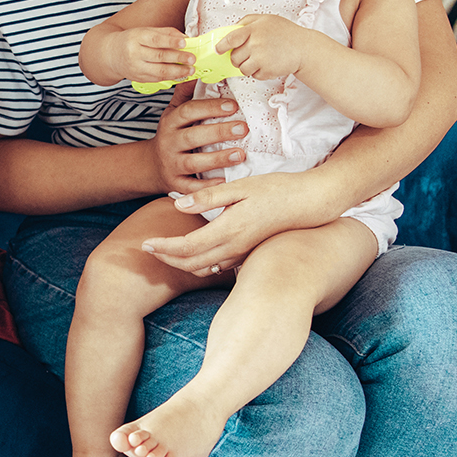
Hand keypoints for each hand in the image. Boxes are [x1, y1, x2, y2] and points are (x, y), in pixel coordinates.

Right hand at [106, 26, 194, 83]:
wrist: (110, 55)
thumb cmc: (131, 40)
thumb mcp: (145, 31)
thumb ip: (165, 33)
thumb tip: (185, 37)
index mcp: (136, 37)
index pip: (155, 39)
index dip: (170, 41)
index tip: (184, 43)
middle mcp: (134, 53)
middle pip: (159, 56)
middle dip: (178, 58)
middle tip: (192, 58)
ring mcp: (135, 68)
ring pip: (159, 71)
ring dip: (177, 71)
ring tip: (190, 70)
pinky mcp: (138, 78)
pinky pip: (157, 79)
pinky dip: (171, 78)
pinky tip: (181, 75)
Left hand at [141, 170, 330, 274]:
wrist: (312, 203)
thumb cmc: (277, 189)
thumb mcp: (241, 187)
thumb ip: (209, 197)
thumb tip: (178, 204)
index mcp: (230, 229)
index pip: (187, 246)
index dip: (163, 248)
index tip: (145, 243)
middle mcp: (235, 247)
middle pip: (192, 264)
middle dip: (166, 259)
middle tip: (148, 249)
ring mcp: (244, 253)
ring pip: (205, 269)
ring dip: (181, 264)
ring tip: (164, 252)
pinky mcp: (249, 253)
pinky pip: (219, 267)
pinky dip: (200, 265)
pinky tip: (193, 254)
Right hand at [151, 81, 245, 193]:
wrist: (152, 166)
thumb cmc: (171, 135)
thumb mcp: (173, 113)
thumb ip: (186, 94)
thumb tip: (200, 72)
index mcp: (170, 122)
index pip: (188, 112)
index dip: (209, 108)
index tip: (233, 105)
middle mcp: (169, 143)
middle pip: (192, 136)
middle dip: (218, 132)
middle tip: (244, 128)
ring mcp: (172, 164)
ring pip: (193, 163)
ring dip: (217, 158)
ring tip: (240, 154)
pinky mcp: (176, 184)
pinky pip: (192, 187)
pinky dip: (207, 186)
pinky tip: (225, 181)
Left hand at [219, 15, 311, 79]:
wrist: (305, 49)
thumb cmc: (285, 33)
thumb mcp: (266, 20)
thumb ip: (247, 22)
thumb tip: (230, 30)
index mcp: (254, 29)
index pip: (231, 38)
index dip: (222, 45)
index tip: (218, 50)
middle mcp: (256, 43)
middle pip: (235, 57)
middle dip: (238, 58)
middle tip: (249, 55)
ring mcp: (261, 58)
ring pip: (242, 69)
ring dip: (247, 67)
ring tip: (259, 60)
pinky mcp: (267, 70)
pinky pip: (254, 76)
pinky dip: (258, 73)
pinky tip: (268, 64)